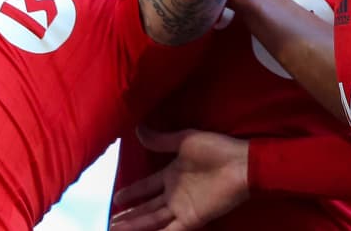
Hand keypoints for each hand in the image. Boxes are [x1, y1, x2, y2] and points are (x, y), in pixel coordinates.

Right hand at [110, 128, 249, 230]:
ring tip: (115, 230)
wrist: (240, 164)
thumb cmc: (216, 149)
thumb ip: (160, 140)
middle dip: (128, 216)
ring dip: (135, 226)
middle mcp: (174, 194)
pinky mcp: (192, 219)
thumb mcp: (184, 140)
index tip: (116, 198)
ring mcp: (182, 208)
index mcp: (171, 175)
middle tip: (110, 222)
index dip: (132, 193)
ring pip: (152, 220)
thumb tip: (137, 129)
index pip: (146, 187)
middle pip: (146, 208)